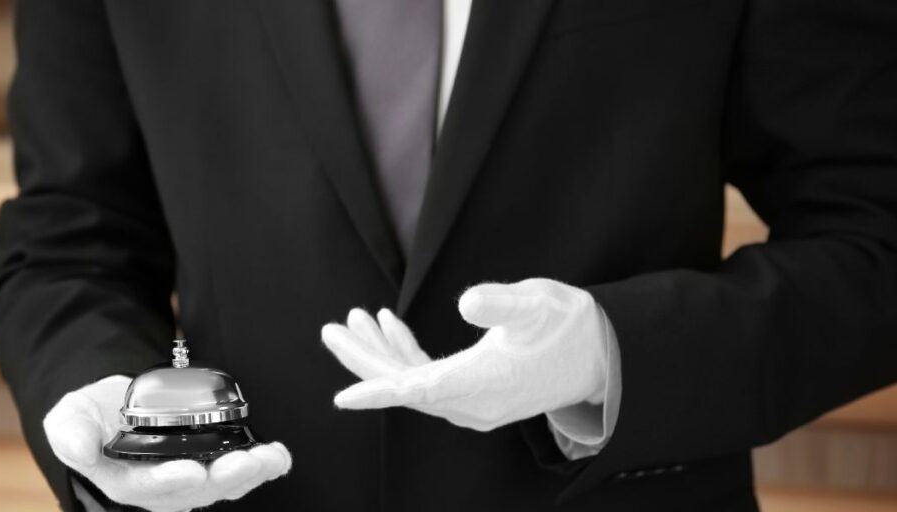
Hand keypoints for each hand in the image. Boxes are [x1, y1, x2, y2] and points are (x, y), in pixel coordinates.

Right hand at [43, 376, 290, 511]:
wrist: (114, 411)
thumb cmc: (92, 419)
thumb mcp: (71, 419)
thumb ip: (72, 433)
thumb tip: (77, 447)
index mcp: (125, 479)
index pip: (147, 487)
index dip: (169, 482)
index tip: (190, 472)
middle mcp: (162, 487)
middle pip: (196, 490)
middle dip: (224, 478)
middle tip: (245, 462)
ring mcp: (189, 478)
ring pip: (223, 484)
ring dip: (250, 473)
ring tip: (271, 458)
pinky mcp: (210, 464)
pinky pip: (238, 470)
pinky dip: (262, 466)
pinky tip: (278, 456)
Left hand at [321, 278, 610, 430]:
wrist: (599, 355)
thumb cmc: (569, 327)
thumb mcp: (539, 304)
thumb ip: (503, 303)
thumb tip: (466, 302)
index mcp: (484, 383)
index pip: (420, 391)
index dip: (379, 391)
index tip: (343, 397)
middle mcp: (473, 402)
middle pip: (404, 386)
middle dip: (364, 358)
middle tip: (331, 329)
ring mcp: (472, 400)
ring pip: (411, 382)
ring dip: (381, 352)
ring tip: (354, 319)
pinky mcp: (473, 391)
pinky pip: (428, 378)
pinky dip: (406, 353)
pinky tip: (390, 324)